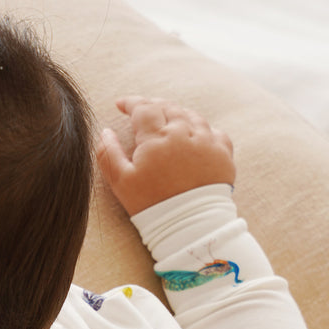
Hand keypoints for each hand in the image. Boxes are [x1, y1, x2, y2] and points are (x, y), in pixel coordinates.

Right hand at [97, 96, 235, 215]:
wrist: (190, 225)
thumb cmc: (152, 205)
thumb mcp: (122, 182)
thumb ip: (109, 154)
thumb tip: (105, 132)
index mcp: (157, 137)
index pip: (143, 108)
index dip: (130, 103)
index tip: (121, 104)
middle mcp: (184, 132)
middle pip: (167, 107)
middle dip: (153, 106)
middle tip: (142, 111)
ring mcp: (206, 141)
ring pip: (191, 115)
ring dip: (176, 114)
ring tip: (167, 121)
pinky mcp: (223, 153)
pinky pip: (213, 131)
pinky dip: (201, 129)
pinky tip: (194, 137)